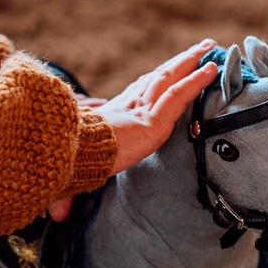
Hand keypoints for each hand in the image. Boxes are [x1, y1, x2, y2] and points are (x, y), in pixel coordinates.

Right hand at [47, 41, 217, 222]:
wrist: (60, 160)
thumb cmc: (61, 168)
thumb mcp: (69, 178)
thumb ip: (68, 196)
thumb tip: (57, 219)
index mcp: (109, 117)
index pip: (136, 94)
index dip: (153, 80)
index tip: (167, 70)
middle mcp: (125, 108)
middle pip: (157, 79)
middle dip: (178, 63)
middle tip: (199, 49)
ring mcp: (139, 111)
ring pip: (170, 79)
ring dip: (191, 62)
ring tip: (210, 48)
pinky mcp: (150, 121)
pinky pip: (179, 95)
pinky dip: (196, 81)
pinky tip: (211, 69)